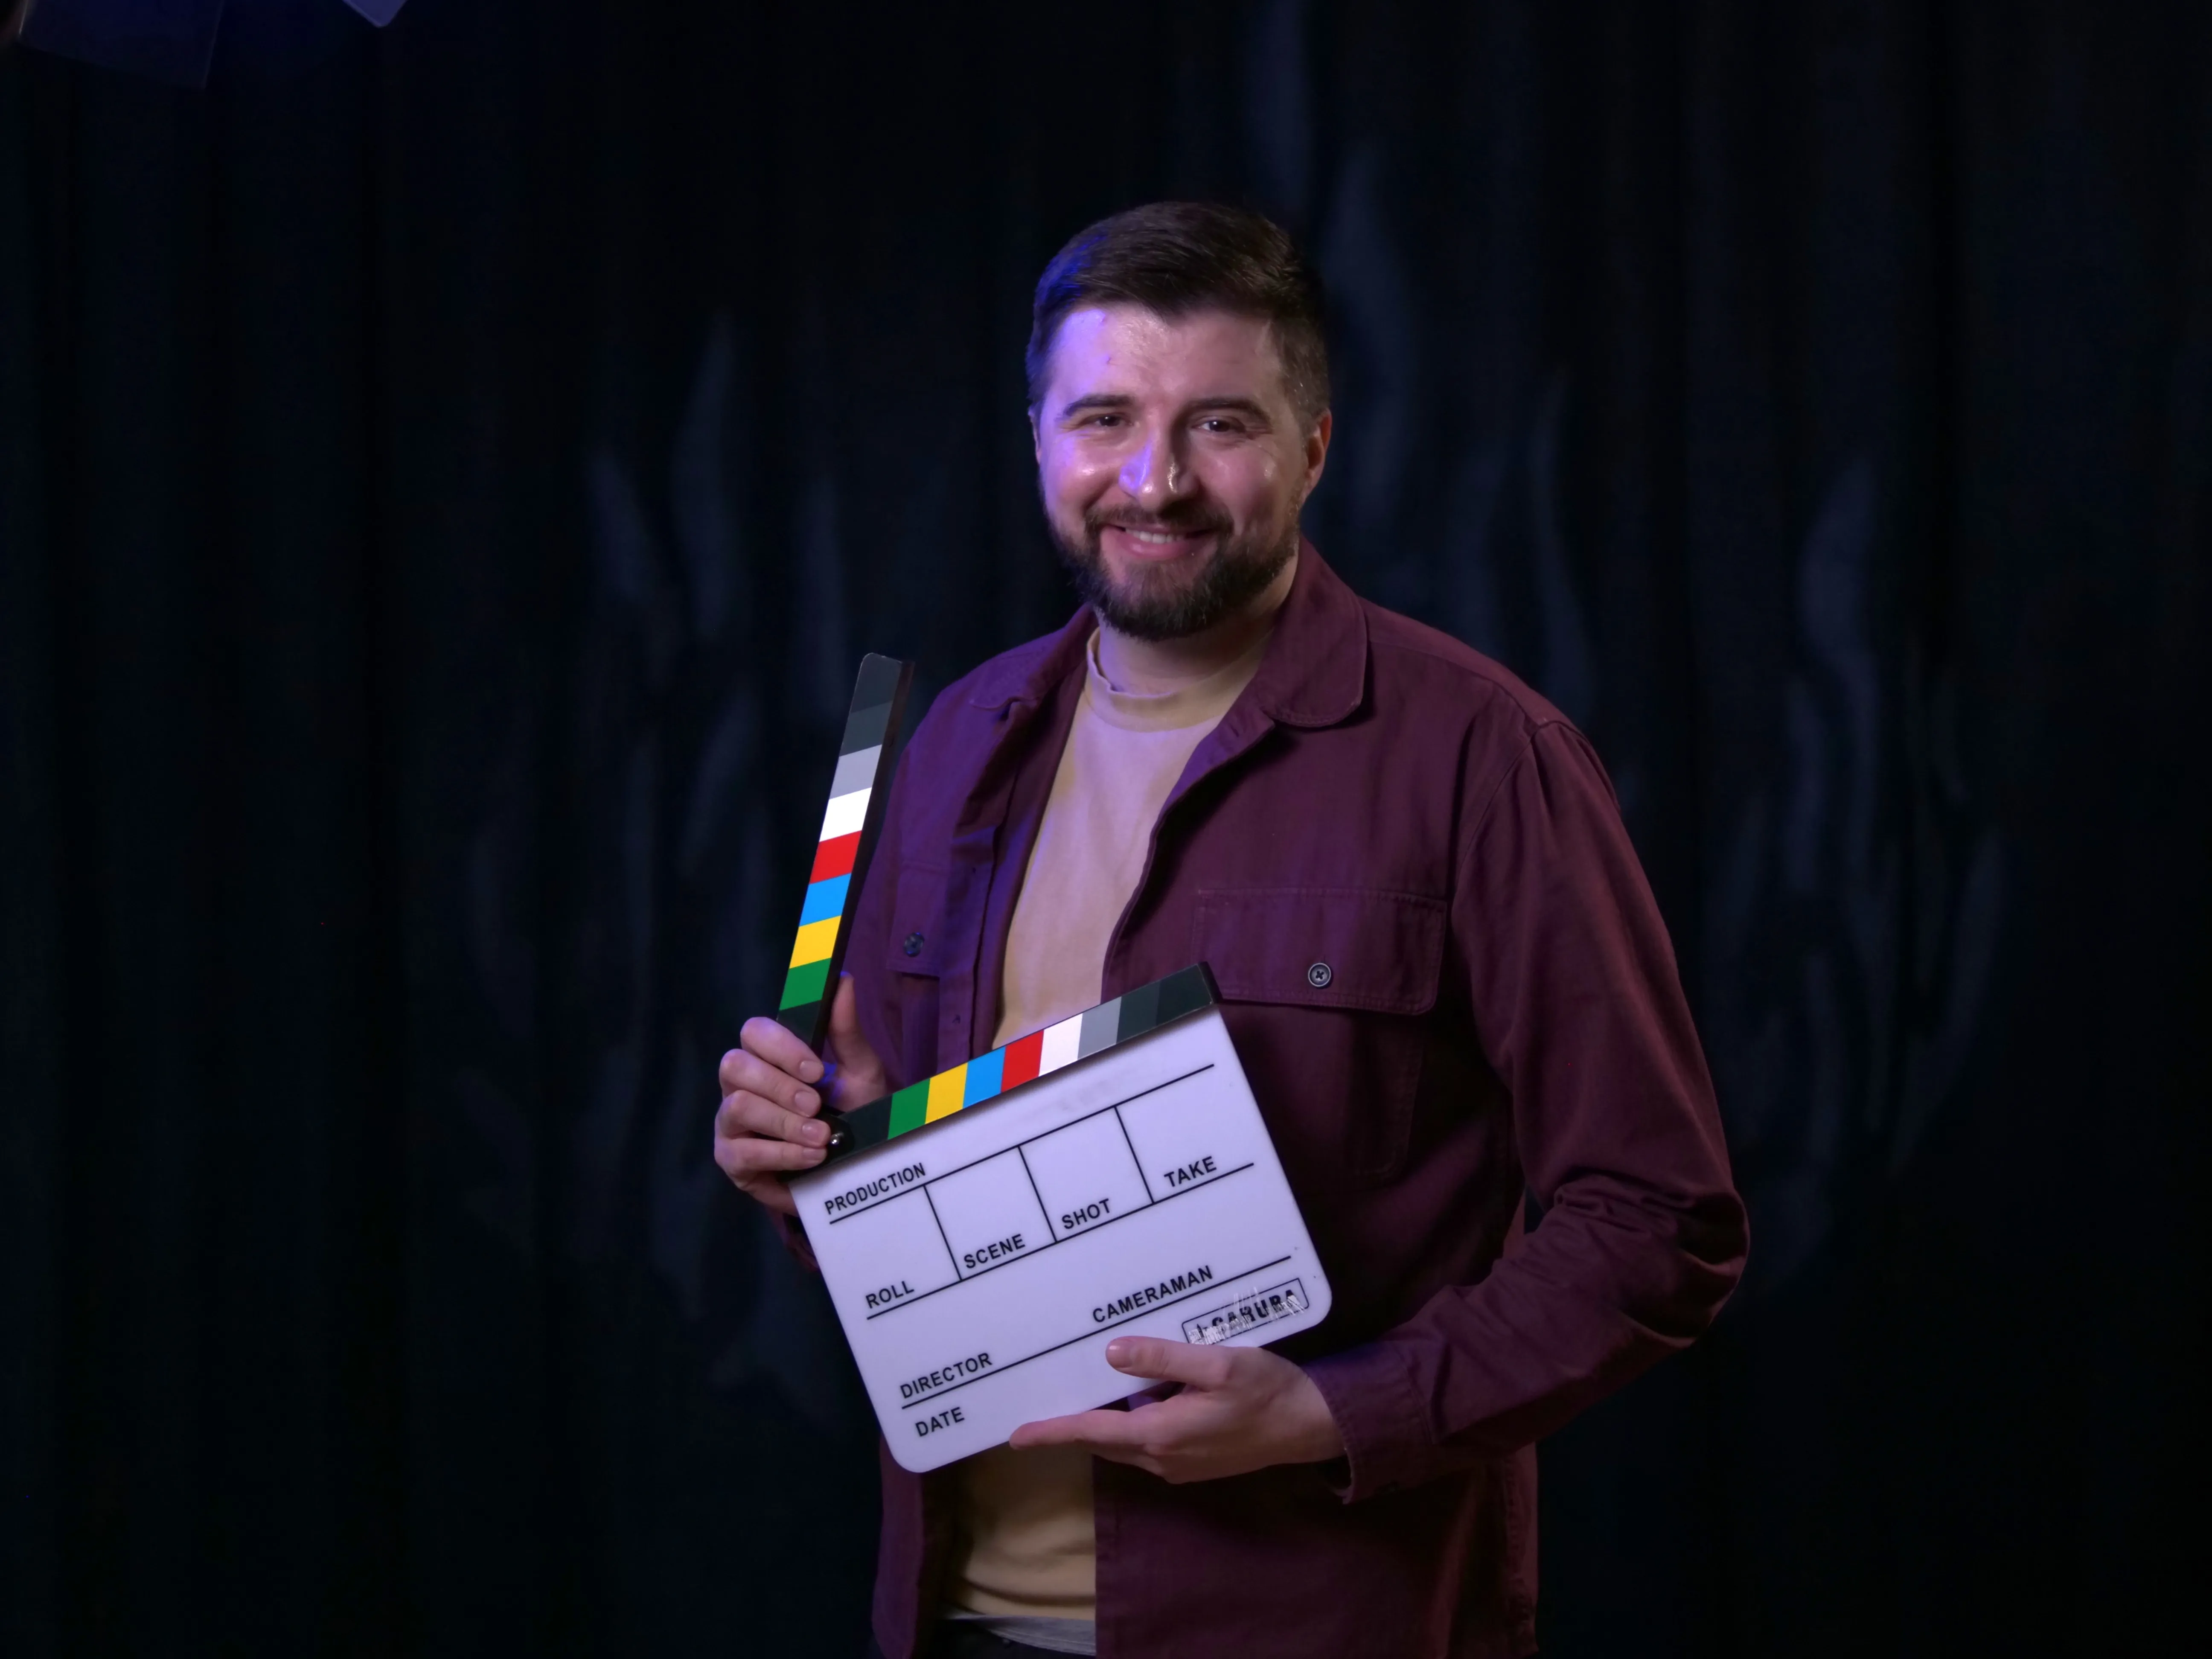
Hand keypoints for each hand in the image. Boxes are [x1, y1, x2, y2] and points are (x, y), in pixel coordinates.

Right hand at [713, 974, 887, 1215]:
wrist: (858, 1165)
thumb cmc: (855, 1112)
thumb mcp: (861, 1072)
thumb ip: (847, 1029)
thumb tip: (843, 979)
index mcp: (768, 1057)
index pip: (753, 1032)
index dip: (781, 1047)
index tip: (815, 1069)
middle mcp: (740, 1085)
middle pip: (734, 1065)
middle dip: (778, 1086)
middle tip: (816, 1105)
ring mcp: (730, 1122)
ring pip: (736, 1107)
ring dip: (784, 1123)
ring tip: (821, 1137)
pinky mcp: (732, 1159)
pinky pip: (741, 1152)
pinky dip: (781, 1154)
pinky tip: (811, 1158)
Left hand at [1007, 1336, 1344, 1483]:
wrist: (1311, 1426)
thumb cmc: (1268, 1390)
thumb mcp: (1217, 1363)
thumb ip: (1164, 1358)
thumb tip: (1112, 1353)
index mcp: (1162, 1434)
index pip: (1092, 1432)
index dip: (1052, 1432)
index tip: (1016, 1437)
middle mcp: (1163, 1459)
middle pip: (1103, 1440)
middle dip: (1071, 1426)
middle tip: (1040, 1403)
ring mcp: (1179, 1466)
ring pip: (1125, 1443)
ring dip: (1104, 1422)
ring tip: (1085, 1389)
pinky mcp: (1193, 1463)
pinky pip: (1147, 1444)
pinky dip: (1132, 1423)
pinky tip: (1139, 1395)